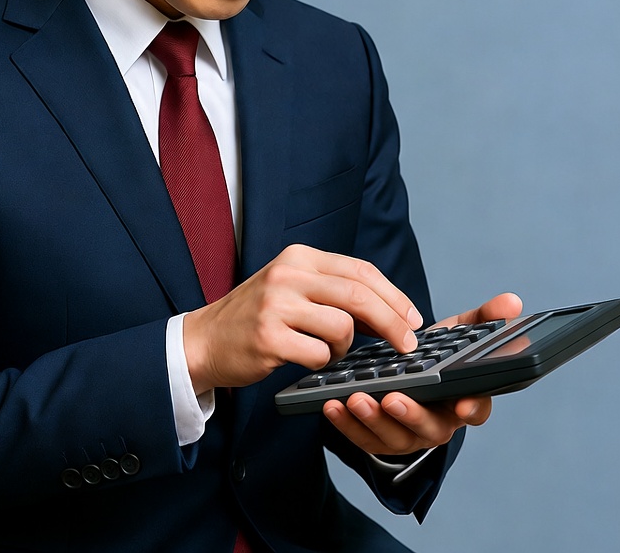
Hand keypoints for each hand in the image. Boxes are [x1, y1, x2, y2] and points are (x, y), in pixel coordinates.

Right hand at [182, 244, 423, 392]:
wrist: (205, 340)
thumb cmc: (258, 316)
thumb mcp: (292, 287)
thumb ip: (333, 289)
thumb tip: (390, 309)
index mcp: (298, 257)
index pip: (360, 270)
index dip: (393, 296)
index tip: (413, 318)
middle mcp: (288, 274)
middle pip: (359, 296)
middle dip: (392, 323)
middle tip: (408, 345)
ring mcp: (276, 305)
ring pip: (342, 328)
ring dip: (345, 347)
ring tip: (328, 350)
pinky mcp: (269, 337)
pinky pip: (319, 355)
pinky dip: (322, 362)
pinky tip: (306, 359)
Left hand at [322, 291, 522, 454]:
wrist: (404, 373)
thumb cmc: (435, 354)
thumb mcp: (458, 334)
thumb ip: (484, 318)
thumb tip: (513, 301)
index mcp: (462, 398)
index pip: (476, 408)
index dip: (472, 407)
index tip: (462, 402)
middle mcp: (437, 421)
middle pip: (430, 427)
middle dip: (410, 414)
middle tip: (392, 398)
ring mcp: (406, 433)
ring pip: (393, 436)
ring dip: (373, 419)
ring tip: (355, 398)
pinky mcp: (377, 437)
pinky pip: (362, 437)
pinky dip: (346, 424)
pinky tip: (333, 404)